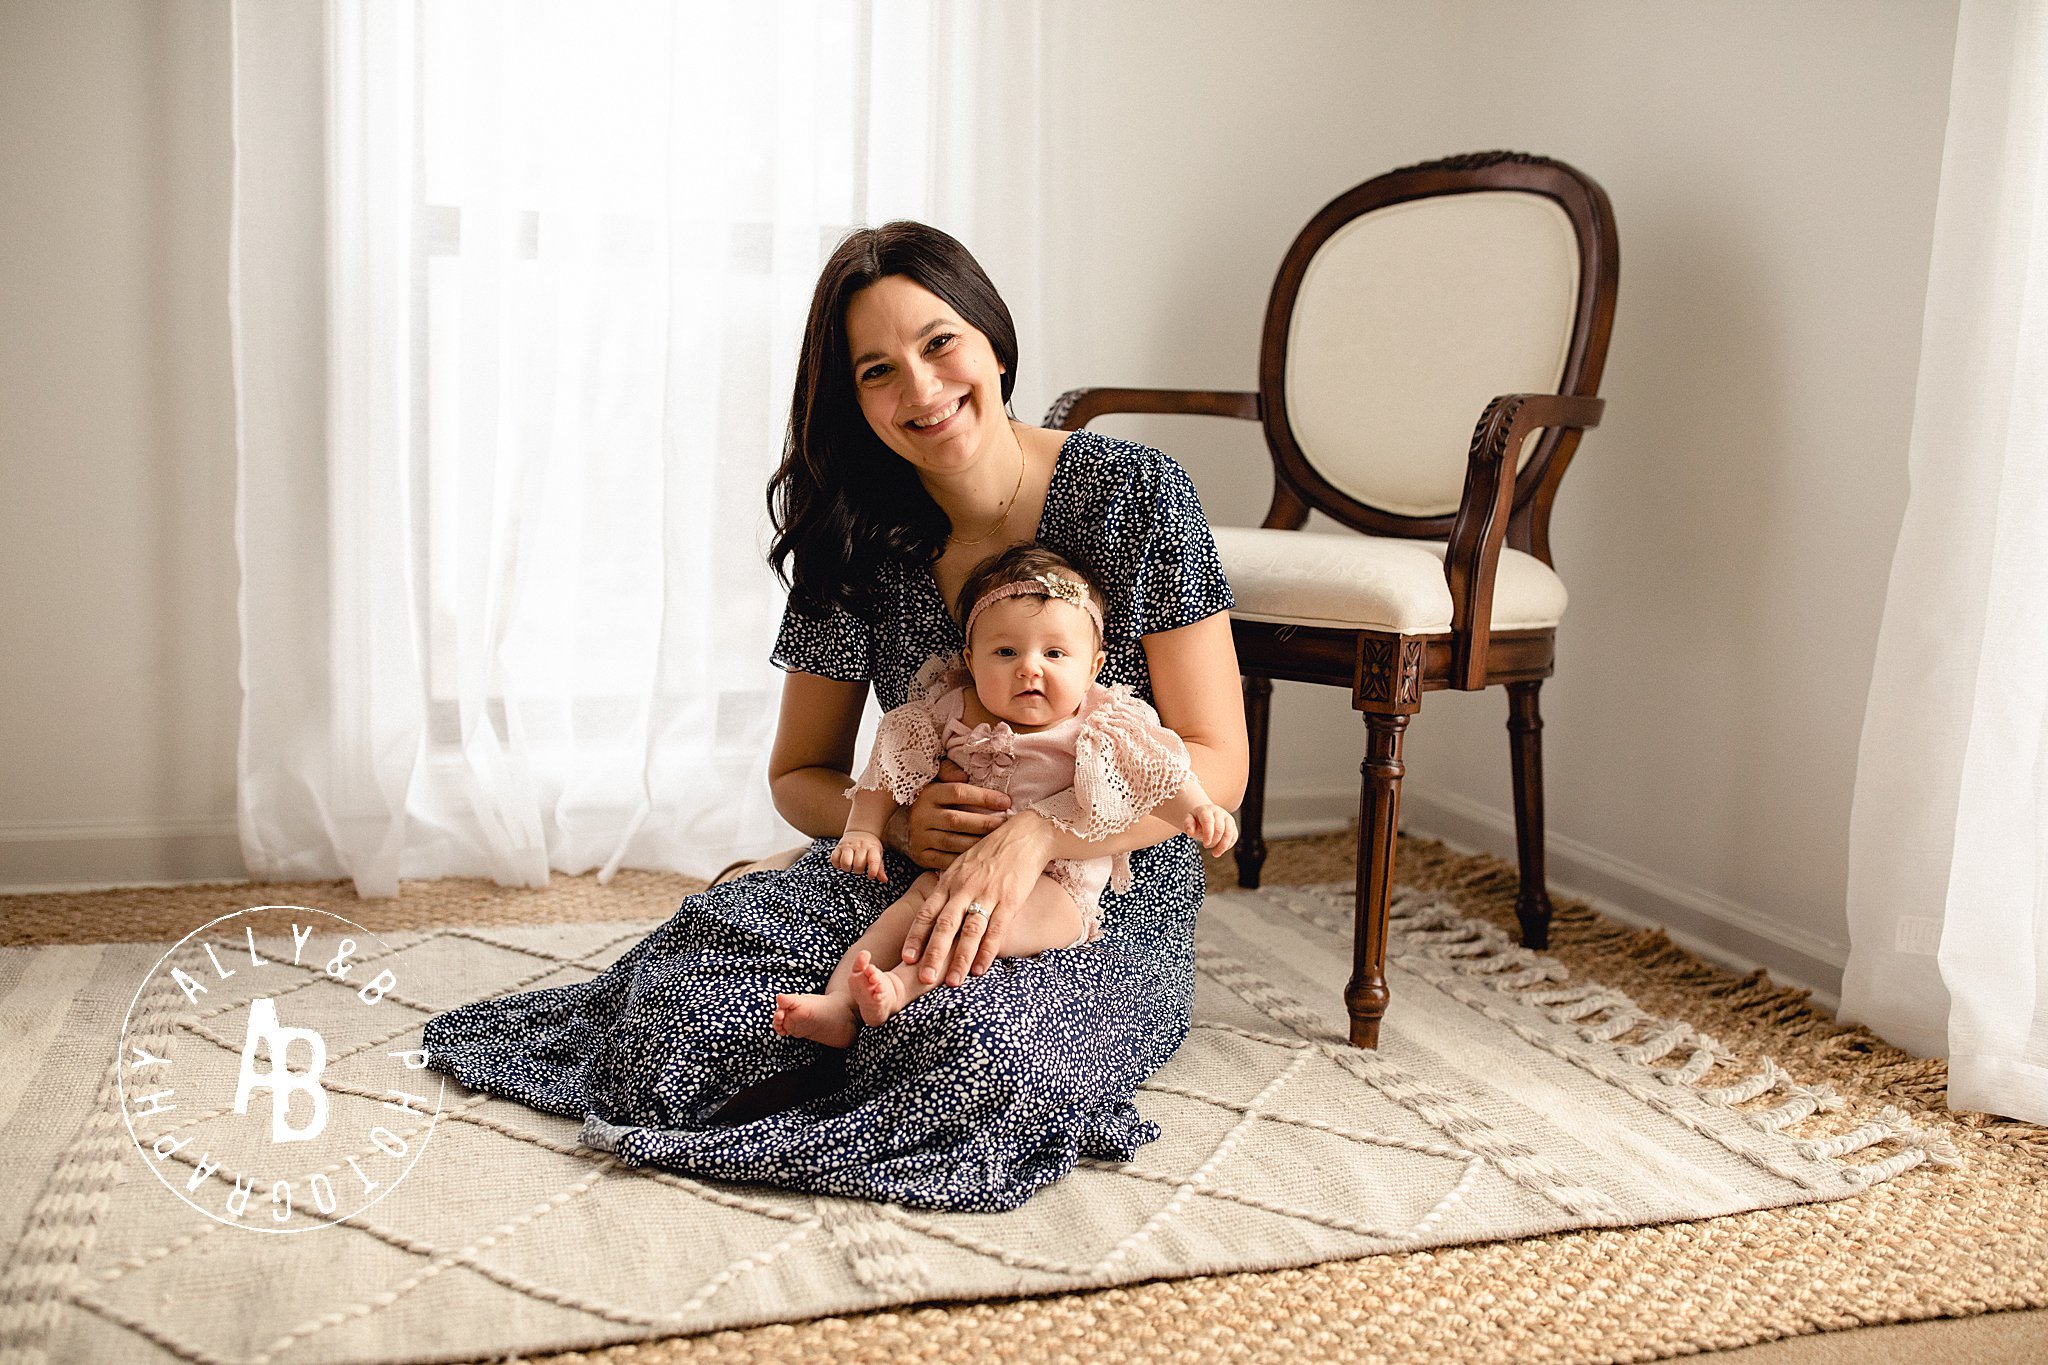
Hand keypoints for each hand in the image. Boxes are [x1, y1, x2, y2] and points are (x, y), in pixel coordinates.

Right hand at [830, 831, 888, 880]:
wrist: (860, 831)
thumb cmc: (870, 847)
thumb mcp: (877, 855)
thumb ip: (880, 869)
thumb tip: (884, 880)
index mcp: (872, 849)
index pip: (874, 860)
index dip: (873, 871)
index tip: (871, 876)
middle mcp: (860, 846)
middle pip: (858, 864)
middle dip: (858, 870)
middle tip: (859, 868)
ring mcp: (848, 846)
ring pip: (845, 862)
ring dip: (847, 868)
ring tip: (850, 867)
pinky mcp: (839, 847)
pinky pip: (834, 859)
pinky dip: (837, 864)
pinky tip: (841, 864)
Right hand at [892, 760, 1010, 870]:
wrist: (905, 824)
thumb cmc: (932, 800)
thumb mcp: (936, 779)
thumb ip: (949, 771)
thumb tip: (965, 774)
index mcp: (928, 794)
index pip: (958, 792)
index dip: (984, 797)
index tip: (1006, 801)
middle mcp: (922, 816)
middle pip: (957, 820)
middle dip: (985, 823)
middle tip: (1006, 823)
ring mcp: (920, 837)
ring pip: (953, 842)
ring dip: (978, 842)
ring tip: (998, 840)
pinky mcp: (921, 856)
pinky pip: (946, 860)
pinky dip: (965, 859)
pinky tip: (981, 855)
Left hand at [901, 809, 1055, 987]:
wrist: (1025, 835)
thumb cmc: (992, 851)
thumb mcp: (963, 864)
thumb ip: (948, 887)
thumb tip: (934, 909)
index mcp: (950, 881)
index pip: (927, 911)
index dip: (916, 936)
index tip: (906, 957)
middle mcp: (965, 888)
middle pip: (945, 924)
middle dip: (933, 953)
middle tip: (923, 978)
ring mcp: (988, 894)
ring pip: (970, 930)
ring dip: (960, 958)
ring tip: (952, 982)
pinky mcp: (1010, 899)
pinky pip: (996, 929)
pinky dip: (987, 951)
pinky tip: (980, 969)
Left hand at [1185, 804, 1238, 856]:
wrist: (1205, 815)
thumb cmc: (1196, 820)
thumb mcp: (1189, 820)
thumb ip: (1188, 825)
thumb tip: (1190, 832)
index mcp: (1206, 810)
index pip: (1208, 821)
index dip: (1208, 834)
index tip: (1205, 845)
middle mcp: (1219, 812)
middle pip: (1220, 829)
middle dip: (1214, 841)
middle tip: (1206, 846)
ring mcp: (1227, 818)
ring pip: (1230, 833)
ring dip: (1223, 846)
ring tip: (1215, 854)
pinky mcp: (1233, 825)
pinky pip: (1234, 836)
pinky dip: (1228, 845)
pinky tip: (1221, 850)